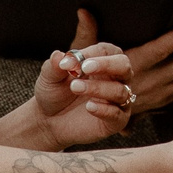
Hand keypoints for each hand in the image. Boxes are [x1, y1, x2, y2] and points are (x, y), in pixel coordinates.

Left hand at [29, 10, 135, 147]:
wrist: (49, 121)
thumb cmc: (54, 93)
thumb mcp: (49, 78)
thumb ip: (54, 66)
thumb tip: (58, 55)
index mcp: (102, 62)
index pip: (106, 51)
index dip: (90, 54)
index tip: (71, 62)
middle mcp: (115, 79)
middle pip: (124, 66)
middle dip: (106, 65)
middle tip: (84, 68)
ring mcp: (117, 100)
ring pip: (119, 91)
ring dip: (97, 88)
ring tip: (75, 88)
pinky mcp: (116, 121)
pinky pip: (118, 114)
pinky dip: (104, 109)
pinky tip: (89, 107)